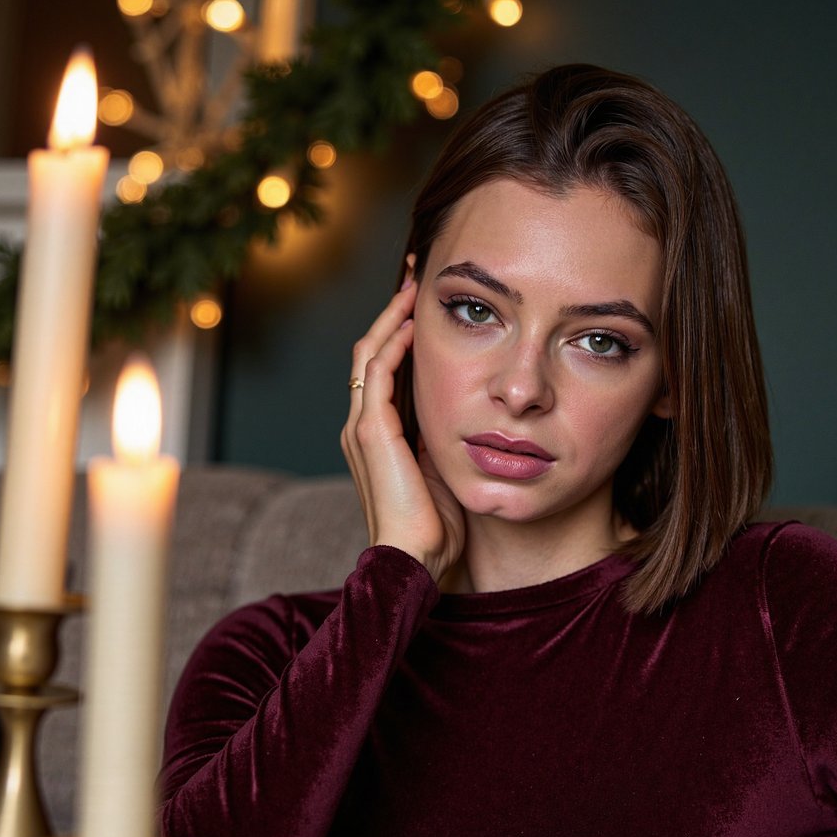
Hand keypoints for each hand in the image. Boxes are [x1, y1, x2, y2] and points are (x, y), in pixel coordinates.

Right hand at [341, 279, 464, 583]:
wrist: (416, 560)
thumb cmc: (436, 524)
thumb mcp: (444, 468)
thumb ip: (444, 436)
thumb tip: (473, 410)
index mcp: (378, 433)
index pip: (384, 368)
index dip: (401, 332)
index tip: (426, 303)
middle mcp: (363, 424)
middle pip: (371, 351)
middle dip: (393, 312)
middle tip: (416, 276)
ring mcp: (363, 426)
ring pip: (370, 353)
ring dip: (392, 316)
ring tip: (414, 285)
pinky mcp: (372, 432)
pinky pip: (379, 373)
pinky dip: (393, 343)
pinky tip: (414, 322)